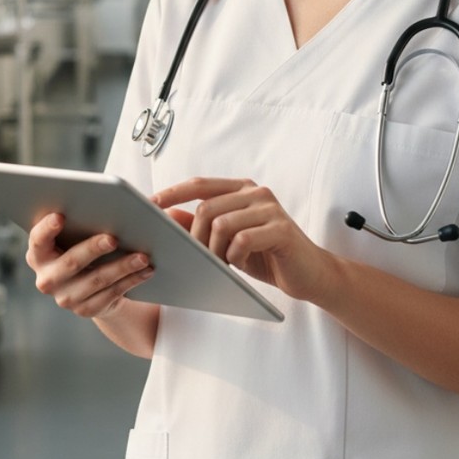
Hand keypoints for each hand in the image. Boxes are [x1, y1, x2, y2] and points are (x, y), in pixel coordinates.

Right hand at [26, 212, 153, 318]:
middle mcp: (47, 278)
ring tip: (143, 256)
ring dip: (122, 266)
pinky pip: (111, 294)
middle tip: (113, 238)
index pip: (38, 241)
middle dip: (93, 248)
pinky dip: (131, 280)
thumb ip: (85, 218)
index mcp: (38, 255)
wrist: (88, 287)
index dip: (46, 229)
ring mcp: (65, 297)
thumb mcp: (76, 235)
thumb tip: (130, 202)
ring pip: (97, 280)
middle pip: (70, 262)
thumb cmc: (81, 248)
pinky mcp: (85, 309)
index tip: (60, 216)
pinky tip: (146, 270)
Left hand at [152, 177, 337, 302]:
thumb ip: (200, 225)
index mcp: (241, 189)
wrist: (309, 274)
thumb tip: (165, 216)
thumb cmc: (266, 256)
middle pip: (206, 208)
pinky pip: (242, 239)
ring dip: (215, 250)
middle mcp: (255, 193)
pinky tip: (240, 264)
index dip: (172, 193)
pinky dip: (234, 256)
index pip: (199, 184)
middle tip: (199, 258)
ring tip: (222, 264)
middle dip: (195, 237)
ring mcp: (270, 208)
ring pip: (221, 224)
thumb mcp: (227, 240)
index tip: (150, 206)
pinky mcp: (281, 228)